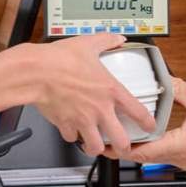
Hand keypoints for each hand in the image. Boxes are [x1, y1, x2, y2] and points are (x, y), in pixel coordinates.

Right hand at [25, 34, 154, 156]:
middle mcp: (99, 109)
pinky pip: (72, 137)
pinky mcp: (65, 124)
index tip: (149, 126)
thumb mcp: (88, 44)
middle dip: (123, 148)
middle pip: (120, 141)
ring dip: (96, 146)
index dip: (148, 123)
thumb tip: (116, 38)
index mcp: (110, 91)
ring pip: (95, 147)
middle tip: (122, 147)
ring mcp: (82, 120)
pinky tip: (72, 129)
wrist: (35, 72)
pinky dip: (73, 136)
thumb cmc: (59, 60)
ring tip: (96, 143)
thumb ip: (106, 41)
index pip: (138, 112)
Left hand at [118, 80, 185, 172]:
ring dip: (148, 146)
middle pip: (149, 157)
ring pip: (163, 157)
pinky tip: (165, 132)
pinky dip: (165, 145)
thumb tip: (165, 81)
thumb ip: (180, 90)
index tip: (106, 145)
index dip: (120, 150)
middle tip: (116, 133)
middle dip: (130, 145)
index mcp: (184, 146)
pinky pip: (177, 155)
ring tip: (137, 131)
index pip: (142, 154)